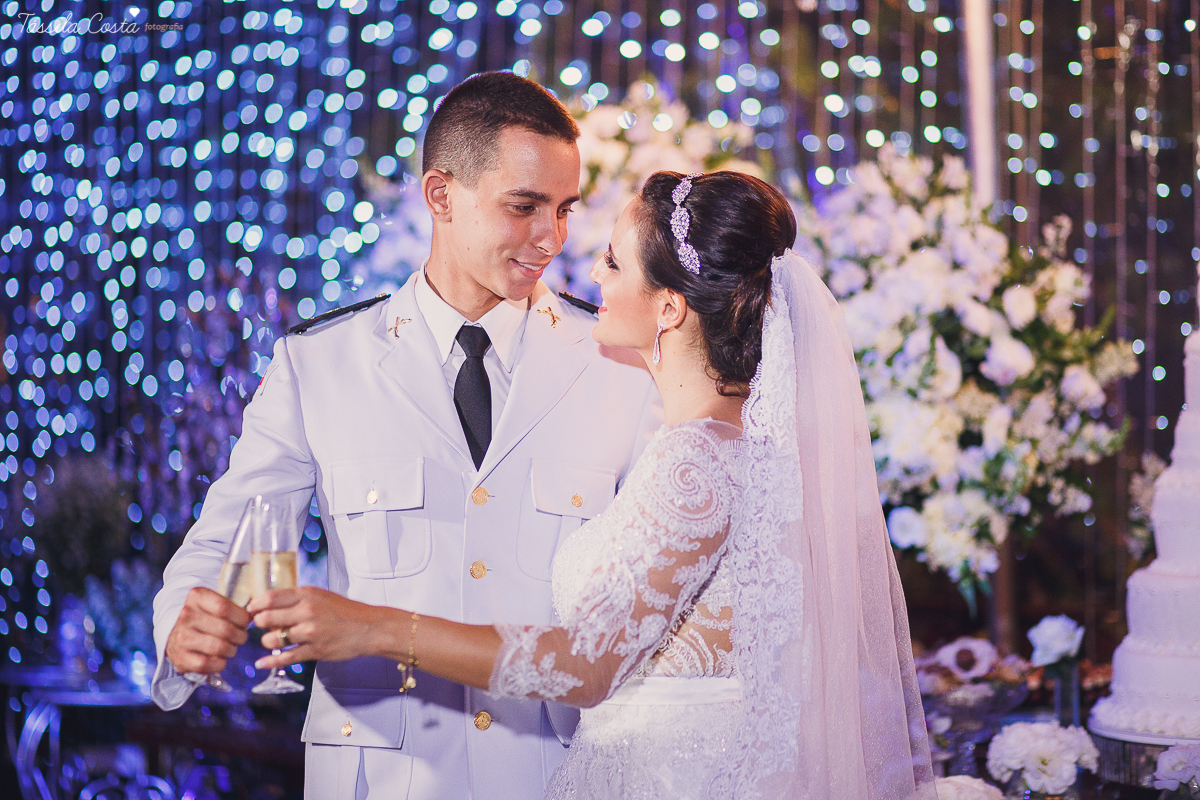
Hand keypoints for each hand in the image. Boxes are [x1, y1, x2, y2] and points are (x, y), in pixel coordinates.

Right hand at [166, 587, 250, 673]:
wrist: (176, 639)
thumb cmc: (204, 620)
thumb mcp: (214, 605)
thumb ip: (233, 606)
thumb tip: (257, 613)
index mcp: (196, 597)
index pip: (224, 607)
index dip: (241, 618)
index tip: (246, 623)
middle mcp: (186, 615)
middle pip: (225, 629)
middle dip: (240, 636)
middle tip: (241, 638)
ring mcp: (181, 637)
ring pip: (217, 646)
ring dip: (231, 650)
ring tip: (231, 648)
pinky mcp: (180, 657)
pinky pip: (207, 663)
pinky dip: (219, 664)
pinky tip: (220, 659)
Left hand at [247, 587, 386, 669]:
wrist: (369, 628)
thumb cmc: (345, 611)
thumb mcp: (320, 595)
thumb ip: (297, 599)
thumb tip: (270, 605)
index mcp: (307, 595)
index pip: (269, 598)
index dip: (255, 605)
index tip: (251, 610)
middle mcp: (306, 612)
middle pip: (266, 619)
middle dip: (259, 624)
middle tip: (261, 626)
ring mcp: (310, 632)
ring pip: (273, 640)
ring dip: (268, 642)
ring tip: (274, 640)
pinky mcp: (315, 651)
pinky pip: (285, 658)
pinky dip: (270, 662)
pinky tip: (261, 663)